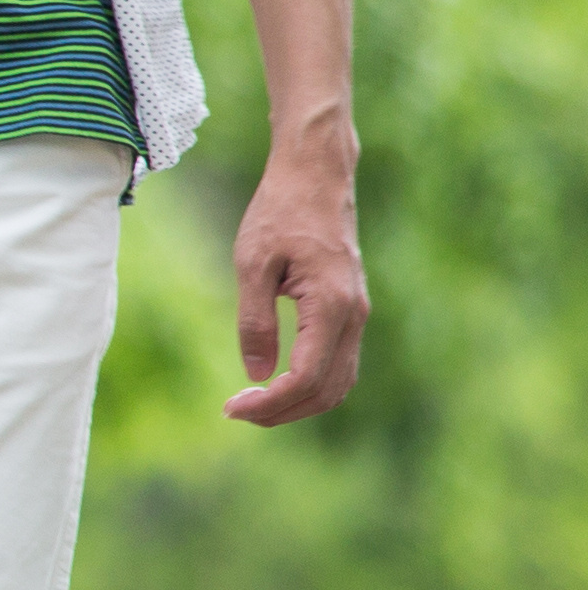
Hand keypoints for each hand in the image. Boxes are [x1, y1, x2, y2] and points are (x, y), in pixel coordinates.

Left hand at [228, 142, 364, 425]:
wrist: (316, 177)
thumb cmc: (279, 213)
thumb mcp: (251, 265)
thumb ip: (254, 322)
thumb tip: (256, 375)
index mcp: (331, 305)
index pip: (305, 377)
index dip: (270, 403)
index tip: (231, 408)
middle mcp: (354, 315)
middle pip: (327, 389)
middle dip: (282, 411)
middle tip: (235, 412)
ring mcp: (358, 313)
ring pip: (340, 381)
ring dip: (299, 403)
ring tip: (253, 405)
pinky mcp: (352, 308)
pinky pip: (340, 362)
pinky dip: (313, 384)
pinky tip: (277, 383)